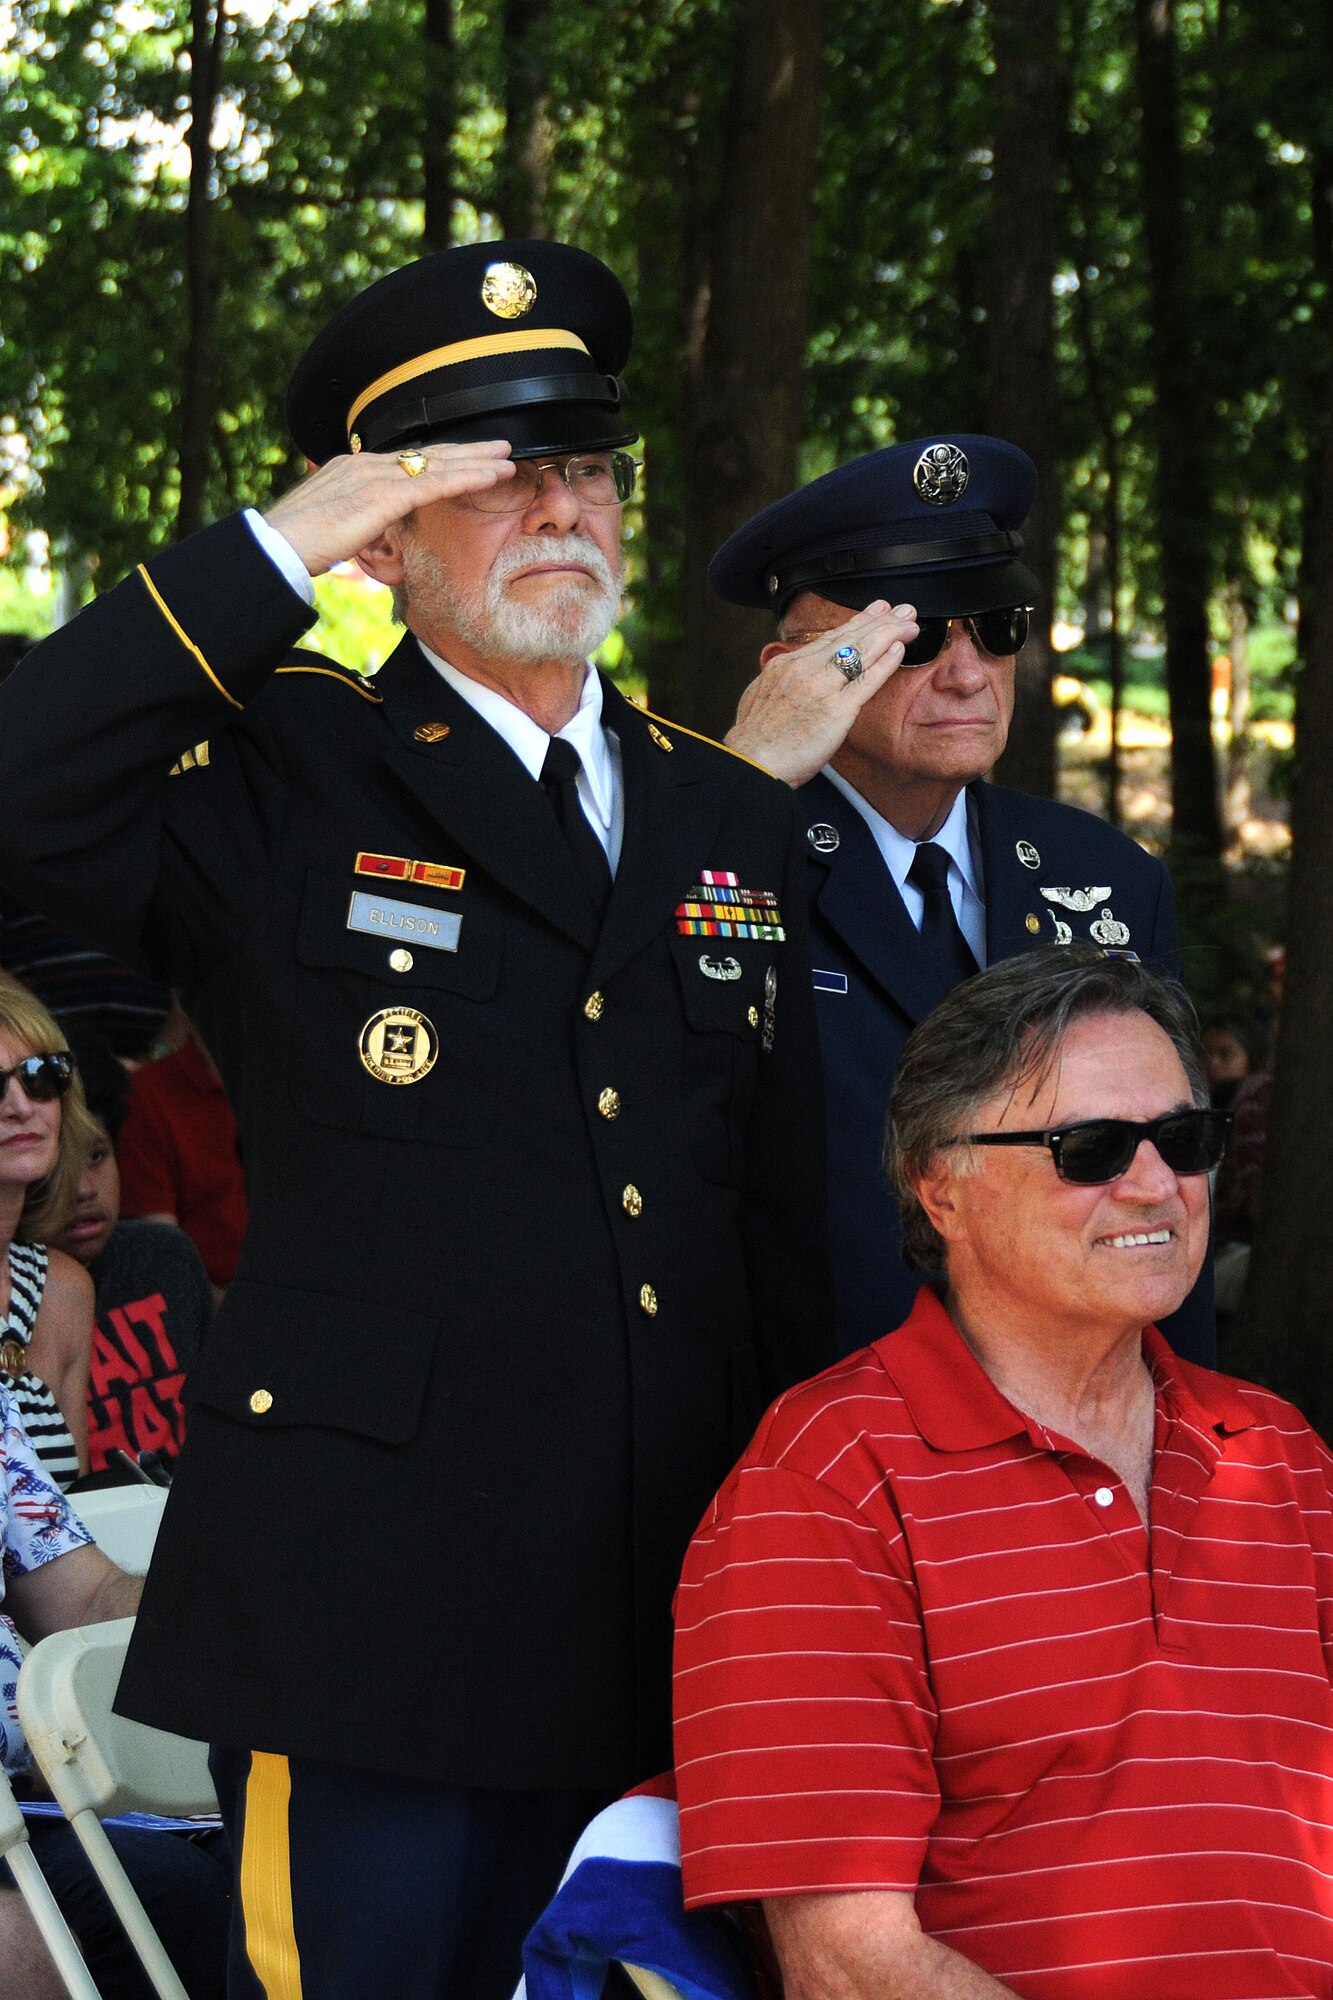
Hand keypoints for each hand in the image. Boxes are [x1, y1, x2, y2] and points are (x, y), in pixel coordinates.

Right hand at [263, 440, 516, 576]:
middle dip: (467, 451)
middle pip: (427, 454)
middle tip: (499, 447)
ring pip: (438, 465)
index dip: (440, 459)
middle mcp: (367, 464)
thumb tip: (364, 527)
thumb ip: (354, 518)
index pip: (406, 461)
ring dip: (477, 462)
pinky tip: (491, 476)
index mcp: (354, 468)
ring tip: (507, 459)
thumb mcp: (331, 524)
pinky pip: (436, 484)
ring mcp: (376, 477)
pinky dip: (468, 478)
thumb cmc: (297, 542)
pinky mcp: (385, 496)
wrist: (278, 546)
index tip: (465, 458)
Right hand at [725, 602, 919, 786]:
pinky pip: (866, 680)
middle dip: (879, 620)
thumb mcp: (758, 697)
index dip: (856, 623)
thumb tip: (786, 676)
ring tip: (909, 623)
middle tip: (903, 610)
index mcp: (785, 665)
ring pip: (861, 651)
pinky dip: (885, 662)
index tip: (875, 612)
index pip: (829, 639)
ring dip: (889, 633)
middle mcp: (804, 669)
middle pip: (849, 637)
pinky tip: (899, 649)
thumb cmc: (754, 742)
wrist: (750, 763)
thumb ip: (779, 681)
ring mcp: (821, 688)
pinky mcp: (836, 710)